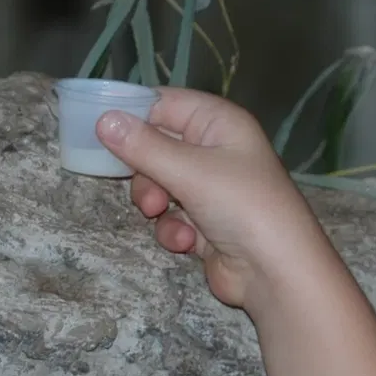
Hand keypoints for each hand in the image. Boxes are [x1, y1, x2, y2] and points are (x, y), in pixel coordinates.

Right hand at [96, 87, 332, 312]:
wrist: (276, 272)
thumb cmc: (241, 206)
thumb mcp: (189, 171)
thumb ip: (143, 147)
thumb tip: (104, 119)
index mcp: (220, 123)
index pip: (165, 104)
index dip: (133, 114)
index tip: (99, 127)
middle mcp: (216, 151)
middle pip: (157, 147)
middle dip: (143, 170)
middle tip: (142, 184)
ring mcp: (212, 189)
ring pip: (159, 185)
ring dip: (155, 203)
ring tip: (162, 213)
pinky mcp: (206, 224)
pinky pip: (172, 217)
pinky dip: (174, 230)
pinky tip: (187, 243)